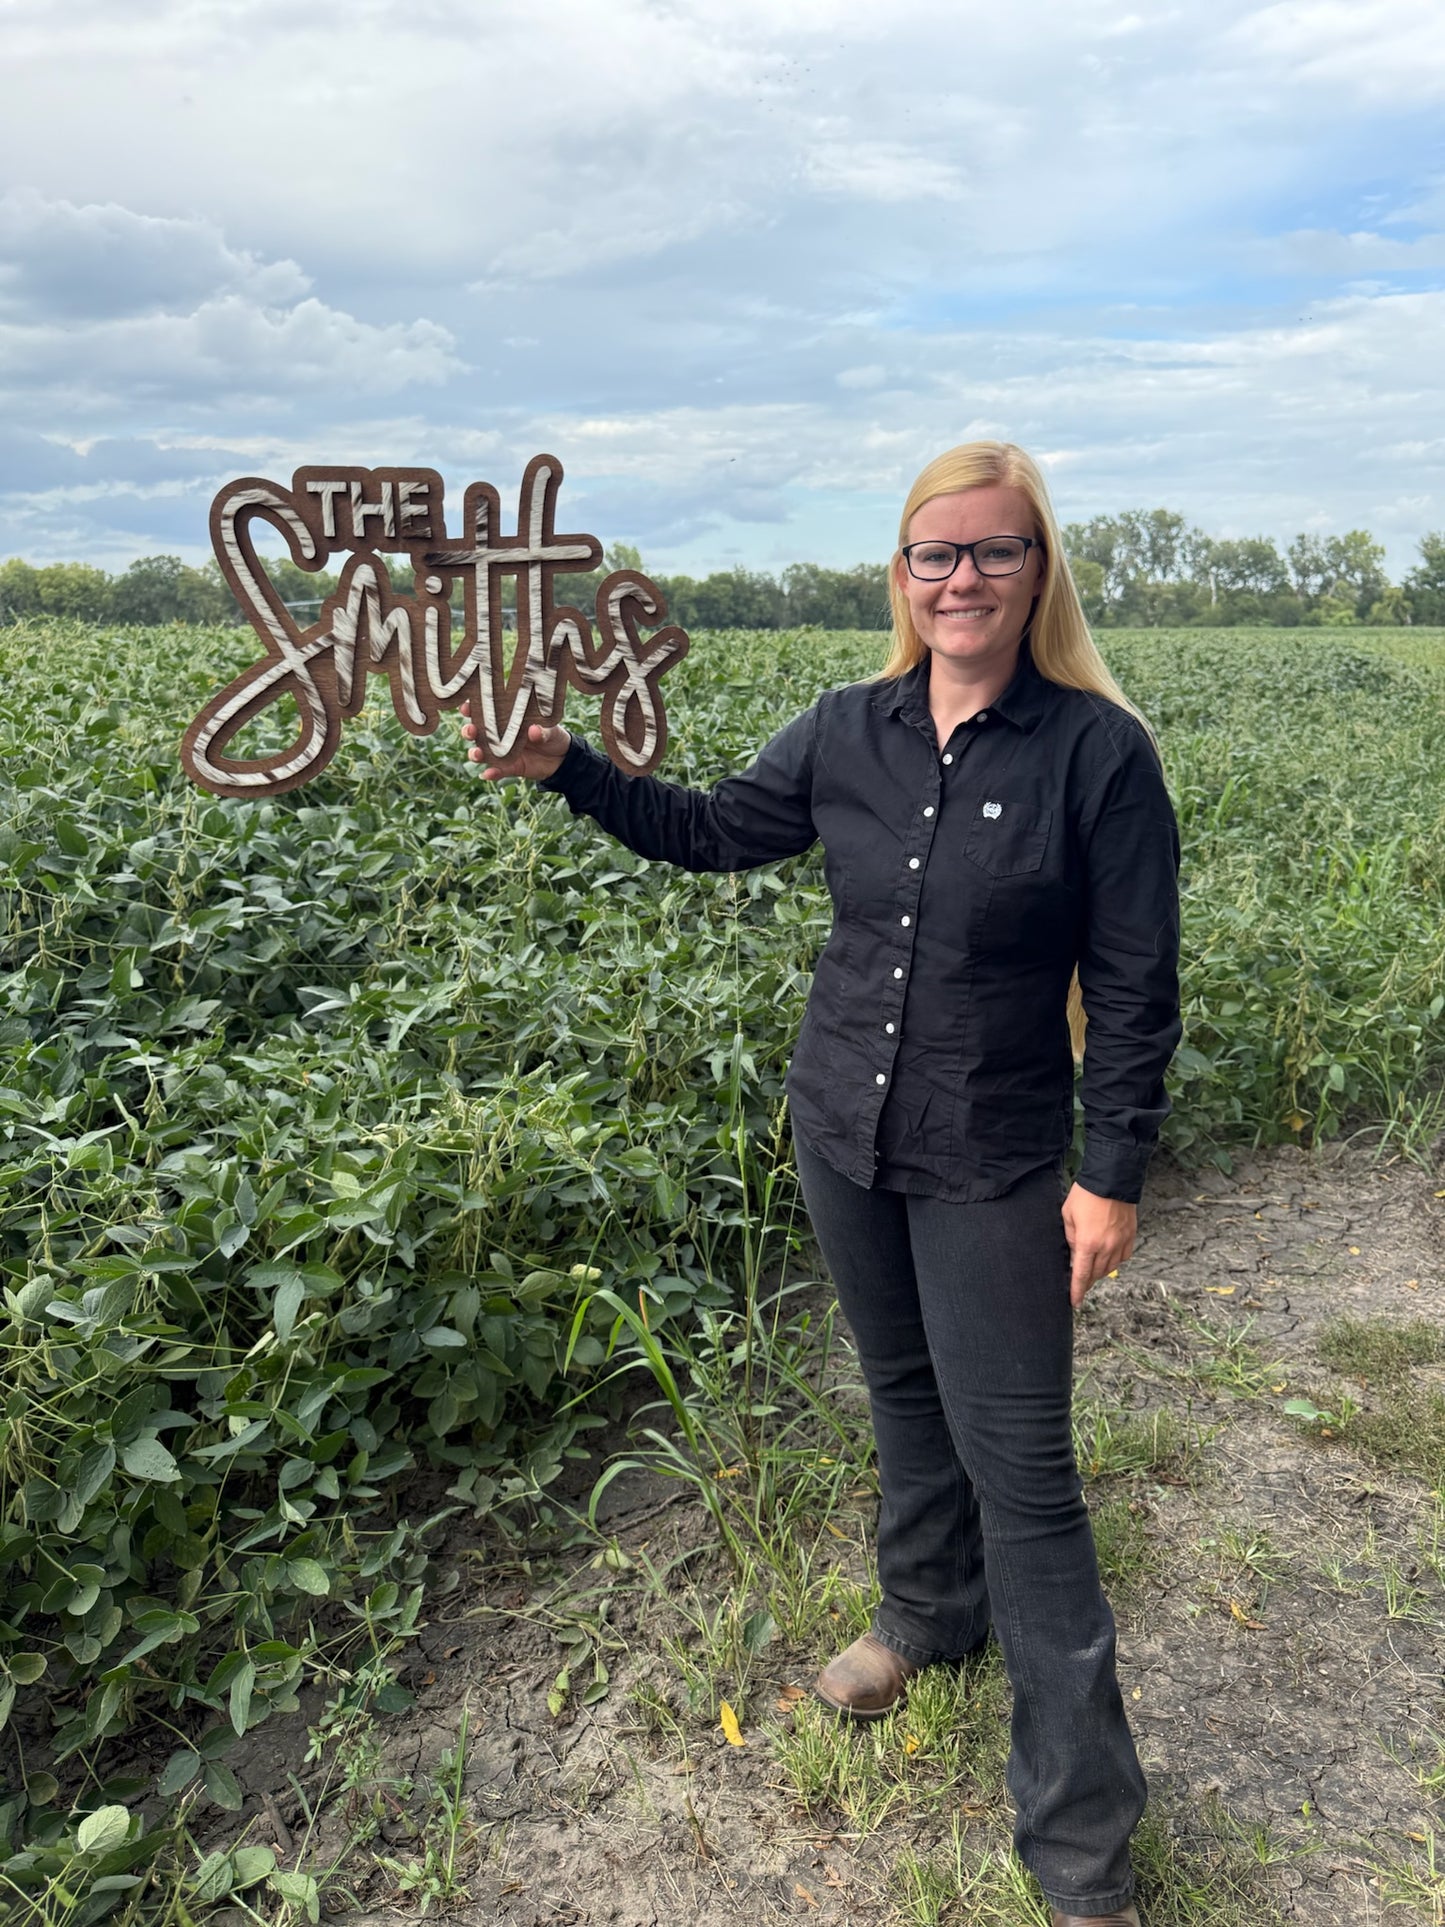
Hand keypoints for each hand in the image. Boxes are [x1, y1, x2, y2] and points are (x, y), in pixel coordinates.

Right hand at [460, 703, 569, 780]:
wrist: (562, 759)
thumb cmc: (553, 735)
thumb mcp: (551, 729)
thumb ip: (542, 730)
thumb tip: (533, 730)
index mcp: (506, 718)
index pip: (485, 710)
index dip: (473, 707)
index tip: (466, 706)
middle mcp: (499, 734)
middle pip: (476, 732)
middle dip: (469, 731)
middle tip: (471, 731)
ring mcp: (501, 752)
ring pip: (481, 752)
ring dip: (475, 753)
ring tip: (477, 754)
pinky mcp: (508, 768)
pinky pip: (496, 771)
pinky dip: (491, 773)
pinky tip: (488, 774)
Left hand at [1061, 1184, 1136, 1307]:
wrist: (1111, 1179)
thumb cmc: (1086, 1195)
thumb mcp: (1068, 1215)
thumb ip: (1070, 1238)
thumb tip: (1074, 1254)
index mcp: (1087, 1243)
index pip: (1081, 1275)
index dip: (1077, 1291)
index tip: (1074, 1302)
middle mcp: (1106, 1247)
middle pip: (1096, 1274)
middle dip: (1087, 1282)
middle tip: (1080, 1285)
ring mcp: (1120, 1242)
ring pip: (1110, 1268)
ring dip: (1099, 1272)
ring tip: (1091, 1271)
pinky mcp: (1130, 1236)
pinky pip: (1123, 1257)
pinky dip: (1114, 1261)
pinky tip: (1107, 1258)